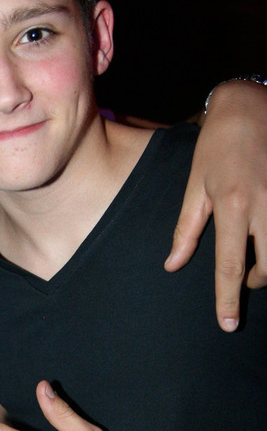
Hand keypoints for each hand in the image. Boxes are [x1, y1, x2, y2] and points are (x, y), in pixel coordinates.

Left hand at [165, 79, 266, 330]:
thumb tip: (173, 265)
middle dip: (258, 281)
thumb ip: (187, 228)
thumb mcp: (196, 185)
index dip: (228, 299)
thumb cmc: (218, 145)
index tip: (228, 325)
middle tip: (247, 280)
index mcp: (233, 206)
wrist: (252, 105)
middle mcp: (265, 205)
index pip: (229, 265)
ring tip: (260, 262)